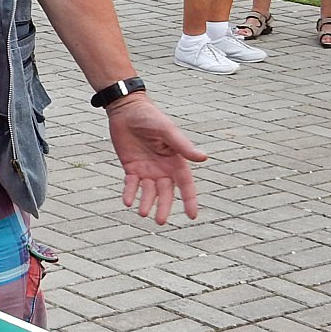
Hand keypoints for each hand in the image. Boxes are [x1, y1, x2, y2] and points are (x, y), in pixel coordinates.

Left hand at [105, 95, 206, 223]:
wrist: (126, 110)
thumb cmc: (151, 118)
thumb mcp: (167, 131)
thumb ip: (183, 146)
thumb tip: (204, 158)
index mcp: (176, 161)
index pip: (186, 185)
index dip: (190, 200)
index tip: (192, 216)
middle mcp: (163, 169)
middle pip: (166, 193)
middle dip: (164, 207)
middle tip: (160, 221)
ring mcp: (147, 170)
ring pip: (148, 192)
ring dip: (146, 203)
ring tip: (143, 213)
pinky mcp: (131, 168)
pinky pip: (131, 185)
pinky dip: (129, 193)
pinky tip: (127, 201)